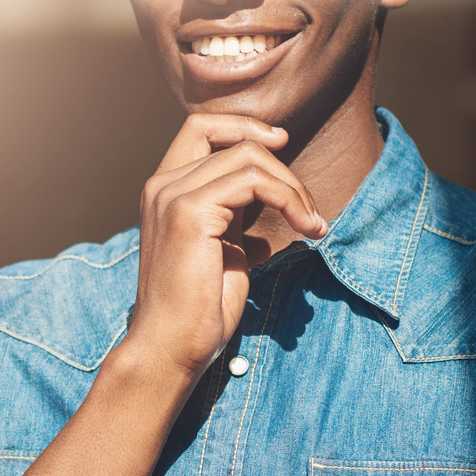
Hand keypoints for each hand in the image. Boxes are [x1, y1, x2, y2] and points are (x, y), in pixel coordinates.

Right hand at [123, 114, 326, 379]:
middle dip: (282, 168)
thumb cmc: (198, 311)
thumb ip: (236, 219)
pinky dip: (289, 199)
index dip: (243, 126)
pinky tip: (305, 228)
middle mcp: (162, 186)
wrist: (171, 348)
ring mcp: (172, 196)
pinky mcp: (189, 213)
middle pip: (234, 140)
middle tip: (309, 208)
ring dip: (292, 188)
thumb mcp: (225, 252)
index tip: (282, 141)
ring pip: (249, 157)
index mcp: (165, 191)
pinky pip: (253, 181)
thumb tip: (271, 208)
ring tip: (313, 224)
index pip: (201, 128)